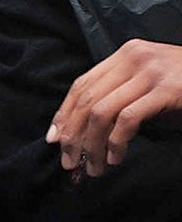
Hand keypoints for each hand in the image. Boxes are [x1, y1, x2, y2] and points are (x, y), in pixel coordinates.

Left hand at [47, 38, 181, 179]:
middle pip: (87, 100)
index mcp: (126, 54)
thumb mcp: (148, 85)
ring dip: (92, 145)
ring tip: (93, 167)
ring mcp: (152, 71)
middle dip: (73, 136)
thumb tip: (80, 131)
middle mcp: (135, 57)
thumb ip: (119, 95)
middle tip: (69, 163)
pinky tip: (116, 158)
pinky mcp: (167, 89)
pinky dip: (116, 143)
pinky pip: (127, 119)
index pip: (81, 85)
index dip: (63, 114)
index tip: (54, 140)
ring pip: (101, 111)